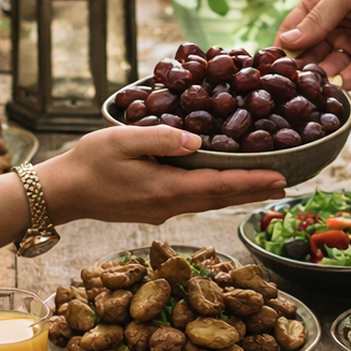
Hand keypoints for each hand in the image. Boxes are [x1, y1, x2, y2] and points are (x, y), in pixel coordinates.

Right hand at [40, 126, 287, 224]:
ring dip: (239, 194)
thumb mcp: (122, 141)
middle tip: (288, 183)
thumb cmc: (88, 163)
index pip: (221, 187)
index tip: (283, 179)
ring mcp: (162, 212)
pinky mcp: (154, 210)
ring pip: (210, 203)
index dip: (254, 182)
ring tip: (266, 185)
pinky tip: (224, 185)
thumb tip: (196, 140)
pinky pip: (195, 201)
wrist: (62, 193)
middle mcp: (170, 207)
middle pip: (222, 199)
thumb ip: (161, 138)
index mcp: (167, 190)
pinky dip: (217, 193)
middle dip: (255, 191)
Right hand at [276, 0, 350, 86]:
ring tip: (314, 85)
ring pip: (329, 66)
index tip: (270, 66)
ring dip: (321, 76)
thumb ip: (316, 19)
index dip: (281, 47)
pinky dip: (346, 81)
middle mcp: (333, 26)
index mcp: (320, 5)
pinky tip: (338, 86)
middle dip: (300, 67)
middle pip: (308, 53)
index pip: (292, 30)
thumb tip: (285, 43)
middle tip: (290, 82)